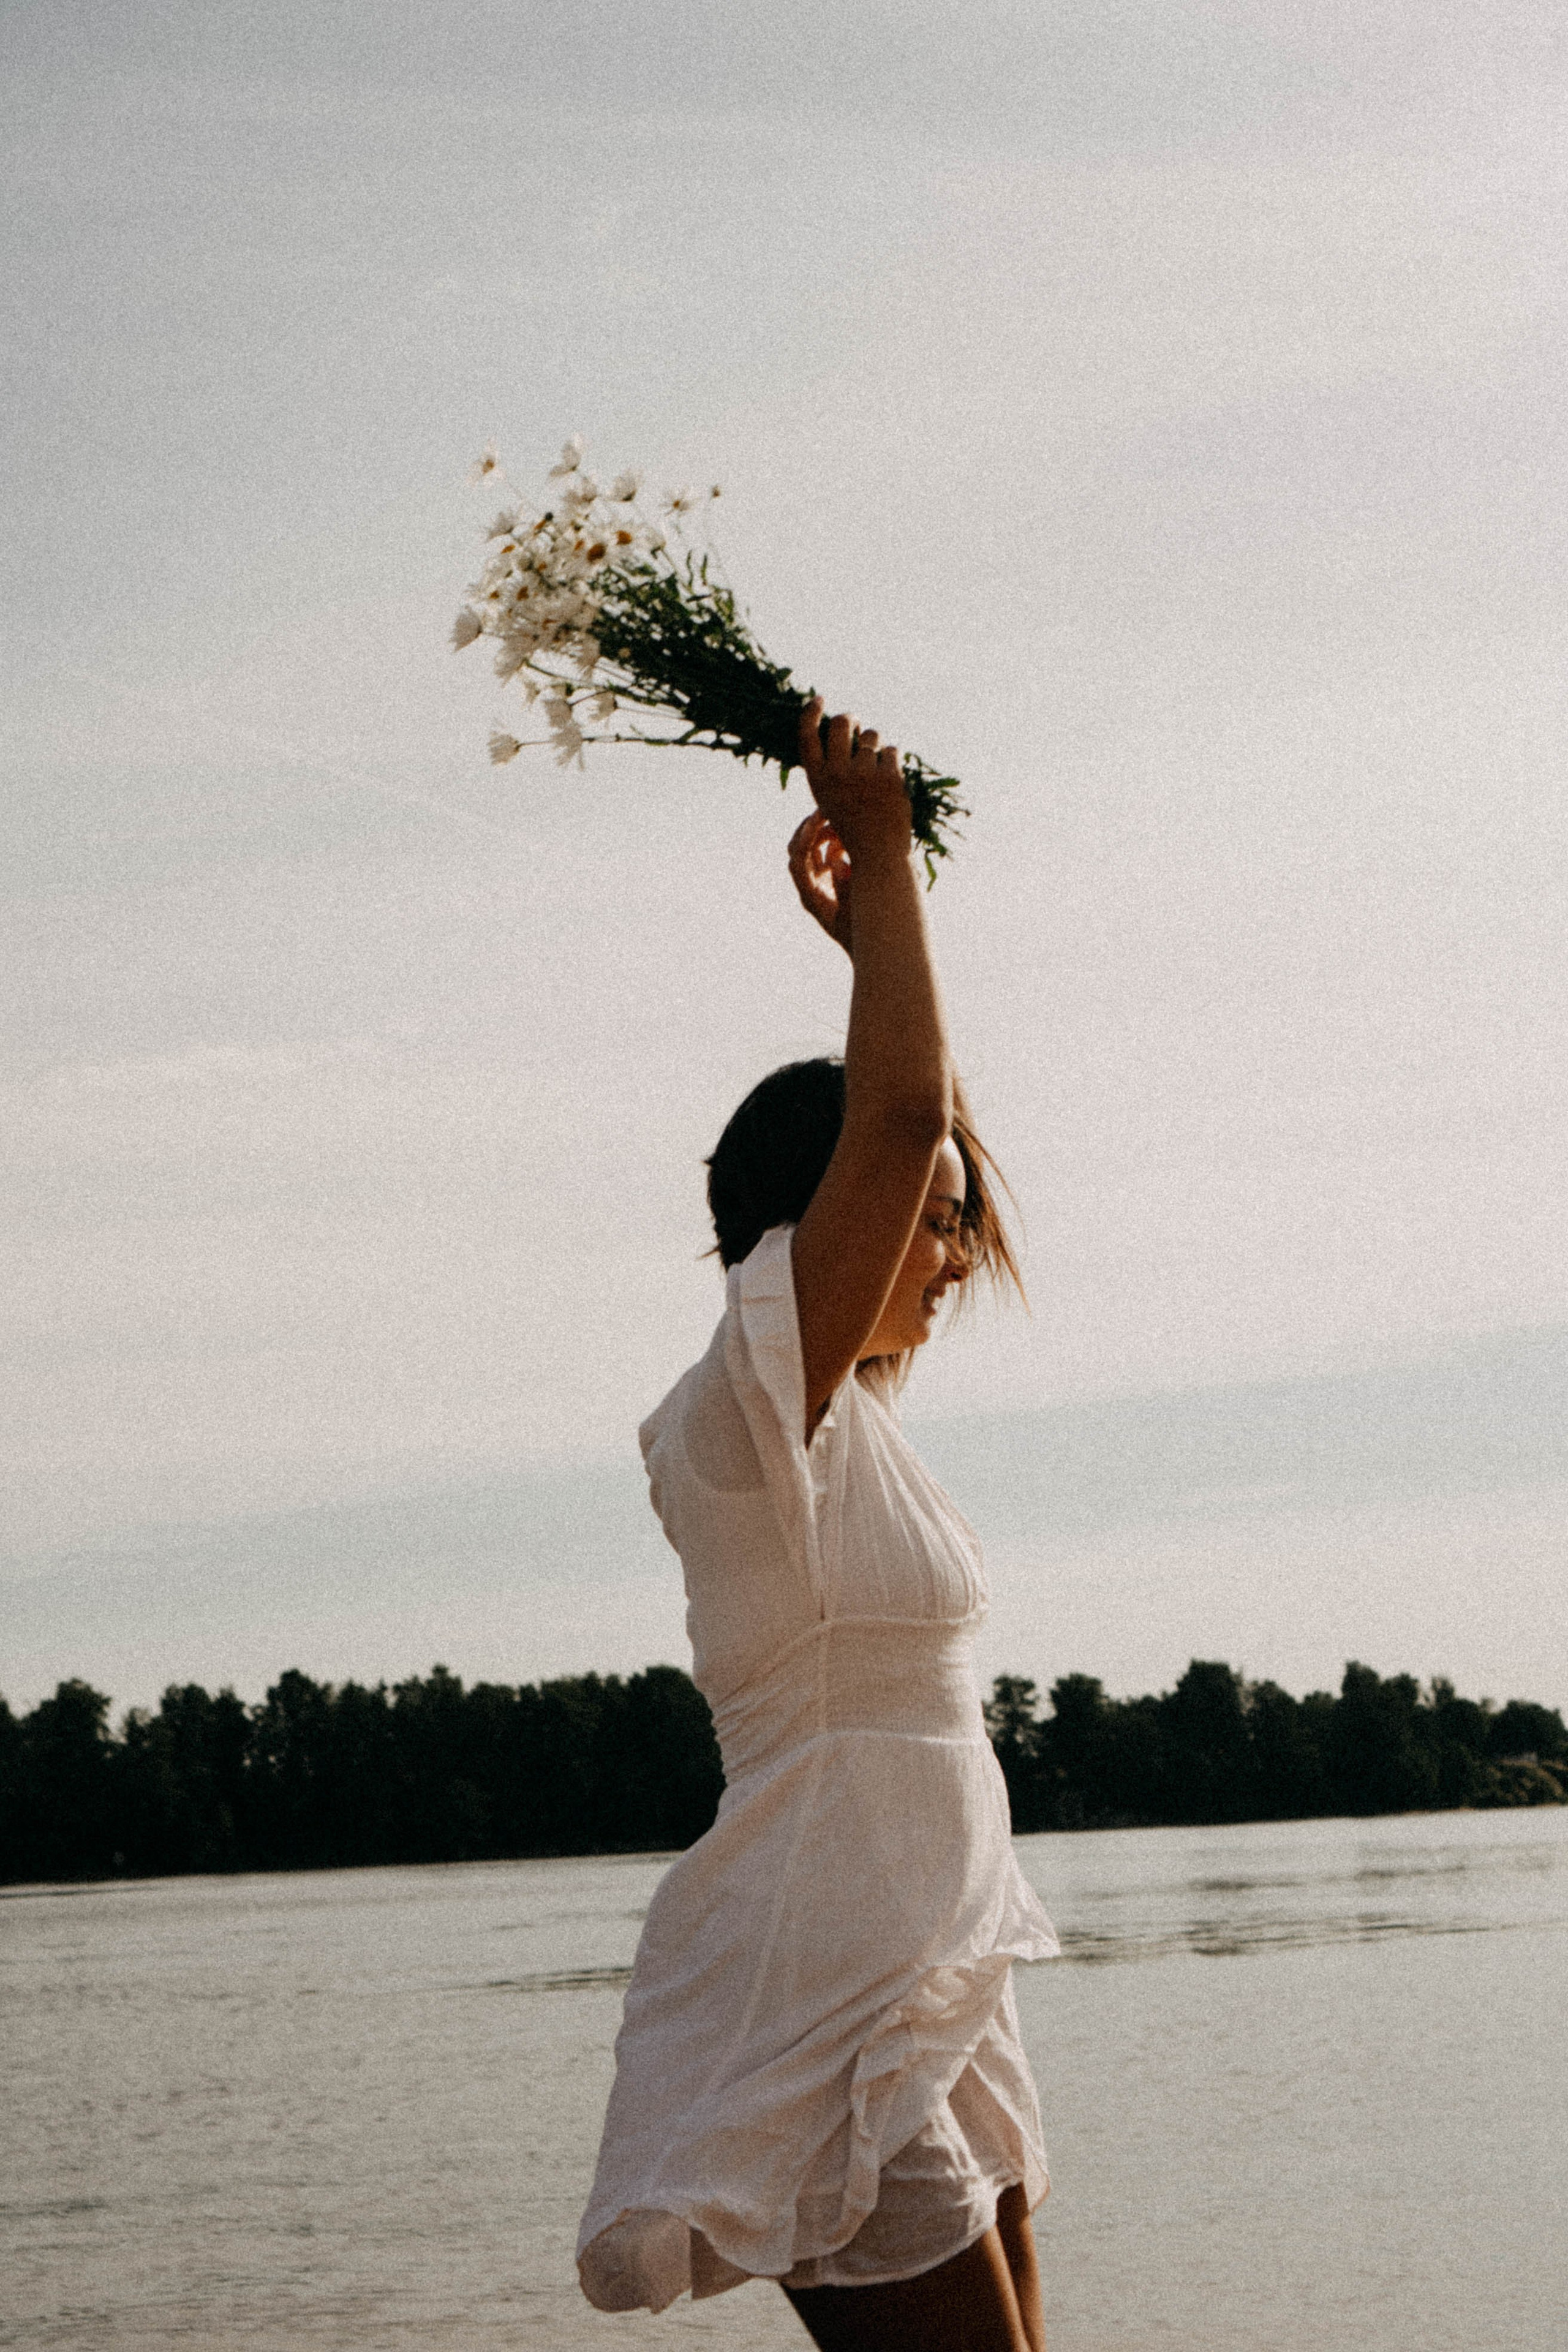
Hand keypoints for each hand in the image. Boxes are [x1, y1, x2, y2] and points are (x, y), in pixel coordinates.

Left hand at [788, 810, 853, 955]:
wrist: (869, 951)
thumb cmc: (864, 934)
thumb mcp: (858, 910)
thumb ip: (845, 884)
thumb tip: (834, 859)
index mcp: (812, 897)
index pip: (798, 860)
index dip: (806, 836)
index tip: (818, 816)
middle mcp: (810, 889)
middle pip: (797, 851)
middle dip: (810, 828)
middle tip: (828, 809)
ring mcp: (817, 885)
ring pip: (810, 851)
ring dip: (823, 834)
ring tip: (843, 825)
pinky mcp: (828, 883)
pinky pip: (823, 857)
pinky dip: (832, 844)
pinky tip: (847, 841)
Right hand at [796, 697, 910, 868]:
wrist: (878, 854)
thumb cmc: (854, 824)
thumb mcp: (830, 797)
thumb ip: (831, 766)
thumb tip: (843, 726)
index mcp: (818, 781)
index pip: (807, 737)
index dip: (810, 714)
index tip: (819, 700)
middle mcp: (838, 774)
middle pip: (841, 724)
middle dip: (850, 719)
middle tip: (856, 725)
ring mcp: (864, 774)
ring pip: (871, 735)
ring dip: (875, 743)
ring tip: (875, 765)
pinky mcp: (889, 776)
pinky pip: (892, 750)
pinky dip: (892, 761)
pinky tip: (889, 780)